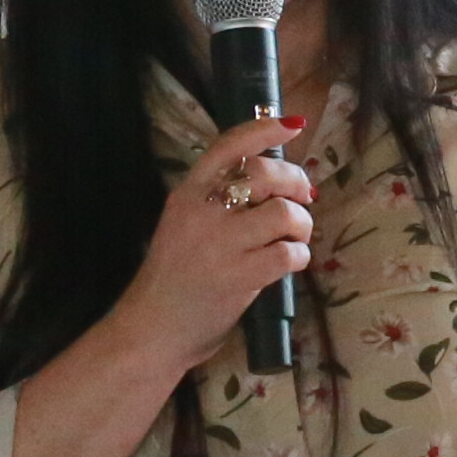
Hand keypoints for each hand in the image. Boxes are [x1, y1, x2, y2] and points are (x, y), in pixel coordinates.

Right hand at [121, 112, 312, 370]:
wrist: (153, 330)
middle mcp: (203, 211)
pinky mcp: (239, 277)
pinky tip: (291, 263)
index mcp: (187, 193)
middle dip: (296, 183)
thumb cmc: (174, 279)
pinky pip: (288, 253)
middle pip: (265, 174)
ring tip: (296, 238)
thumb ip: (219, 203)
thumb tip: (276, 183)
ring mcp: (221, 244)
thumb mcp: (184, 225)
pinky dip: (300, 256)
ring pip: (283, 213)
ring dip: (302, 224)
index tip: (292, 126)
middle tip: (303, 200)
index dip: (264, 129)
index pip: (227, 147)